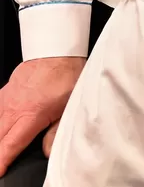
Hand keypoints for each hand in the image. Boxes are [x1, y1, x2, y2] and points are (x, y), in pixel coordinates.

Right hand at [0, 56, 86, 173]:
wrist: (57, 50)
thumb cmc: (66, 75)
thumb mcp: (69, 106)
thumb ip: (57, 131)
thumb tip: (49, 151)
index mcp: (29, 116)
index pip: (9, 146)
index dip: (2, 162)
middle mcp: (13, 110)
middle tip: (0, 162)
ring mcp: (6, 100)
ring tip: (2, 144)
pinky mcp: (4, 92)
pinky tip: (2, 124)